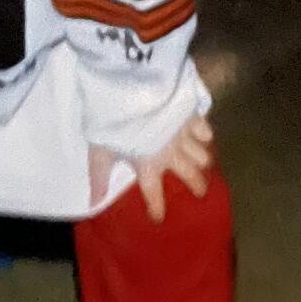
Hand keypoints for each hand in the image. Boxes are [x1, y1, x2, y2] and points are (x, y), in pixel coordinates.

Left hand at [87, 113, 213, 223]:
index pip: (154, 194)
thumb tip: (95, 202)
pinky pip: (205, 130)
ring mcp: (184, 134)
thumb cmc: (113, 118)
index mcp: (147, 165)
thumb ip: (99, 175)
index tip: (158, 217)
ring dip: (201, 161)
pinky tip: (201, 134)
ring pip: (202, 155)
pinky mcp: (191, 114)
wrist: (133, 83)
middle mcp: (171, 154)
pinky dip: (204, 135)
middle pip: (191, 176)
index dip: (157, 208)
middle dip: (198, 186)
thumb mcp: (100, 147)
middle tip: (200, 192)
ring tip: (201, 162)